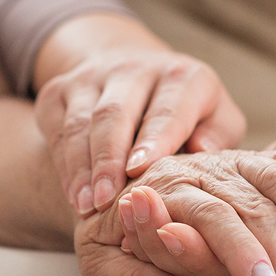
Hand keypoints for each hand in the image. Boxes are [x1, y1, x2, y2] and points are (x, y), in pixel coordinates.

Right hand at [36, 47, 245, 217]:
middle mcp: (133, 68)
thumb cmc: (186, 114)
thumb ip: (218, 133)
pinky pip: (58, 129)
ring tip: (87, 206)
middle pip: (115, 113)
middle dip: (109, 158)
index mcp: (181, 76)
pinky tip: (74, 196)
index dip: (153, 138)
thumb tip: (203, 149)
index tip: (140, 170)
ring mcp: (91, 78)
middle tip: (106, 201)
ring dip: (82, 167)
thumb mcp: (216, 117)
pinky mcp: (59, 91)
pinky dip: (64, 165)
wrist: (132, 74)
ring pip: (81, 122)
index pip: (166, 108)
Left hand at [74, 149, 275, 275]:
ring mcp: (224, 164)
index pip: (203, 217)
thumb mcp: (100, 264)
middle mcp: (192, 172)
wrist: (116, 189)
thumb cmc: (108, 239)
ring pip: (274, 184)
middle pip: (246, 207)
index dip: (236, 252)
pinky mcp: (249, 161)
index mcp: (154, 191)